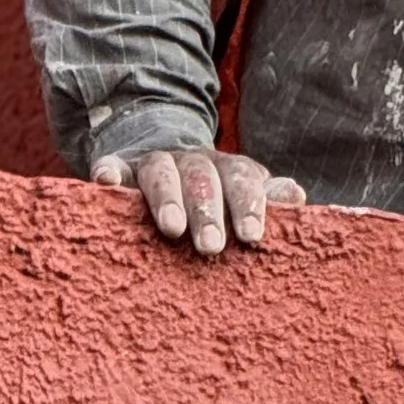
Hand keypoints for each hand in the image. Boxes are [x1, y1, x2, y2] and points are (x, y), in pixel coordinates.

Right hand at [92, 144, 305, 256]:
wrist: (165, 157)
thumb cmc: (214, 195)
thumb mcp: (242, 194)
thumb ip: (267, 198)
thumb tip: (296, 195)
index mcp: (228, 169)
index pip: (242, 180)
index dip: (248, 205)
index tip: (251, 236)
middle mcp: (193, 161)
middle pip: (203, 178)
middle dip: (208, 210)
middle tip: (212, 246)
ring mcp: (156, 162)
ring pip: (161, 171)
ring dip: (167, 197)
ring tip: (171, 228)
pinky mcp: (121, 167)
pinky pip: (113, 164)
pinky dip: (110, 170)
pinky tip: (107, 181)